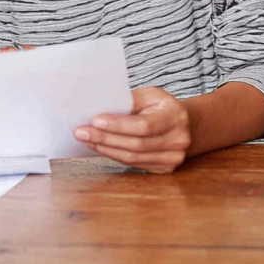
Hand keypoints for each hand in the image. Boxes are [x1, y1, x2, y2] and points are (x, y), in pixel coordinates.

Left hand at [73, 86, 190, 173]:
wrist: (183, 124)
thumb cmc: (160, 105)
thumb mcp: (150, 94)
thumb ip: (130, 100)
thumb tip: (101, 106)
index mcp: (175, 116)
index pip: (144, 125)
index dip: (118, 125)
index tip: (95, 120)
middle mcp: (178, 140)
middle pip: (136, 144)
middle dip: (105, 138)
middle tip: (80, 132)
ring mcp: (173, 158)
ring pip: (133, 157)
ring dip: (105, 149)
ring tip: (85, 140)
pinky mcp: (164, 168)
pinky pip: (134, 163)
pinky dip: (114, 155)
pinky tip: (99, 147)